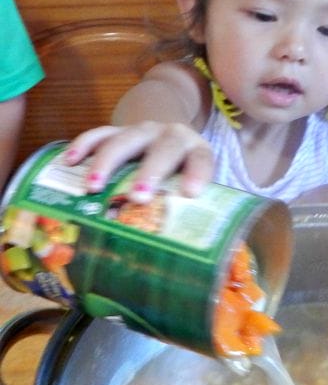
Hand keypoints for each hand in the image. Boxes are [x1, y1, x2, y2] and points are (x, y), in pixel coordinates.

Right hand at [64, 121, 213, 202]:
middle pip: (163, 149)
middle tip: (137, 197)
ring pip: (125, 140)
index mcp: (196, 151)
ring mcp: (142, 131)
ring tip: (93, 188)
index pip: (201, 159)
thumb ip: (193, 210)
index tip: (190, 193)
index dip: (197, 174)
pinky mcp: (118, 130)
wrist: (170, 138)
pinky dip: (83, 146)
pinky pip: (99, 134)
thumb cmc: (182, 173)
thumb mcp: (192, 186)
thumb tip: (193, 254)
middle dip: (149, 172)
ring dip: (108, 163)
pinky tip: (69, 162)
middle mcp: (170, 137)